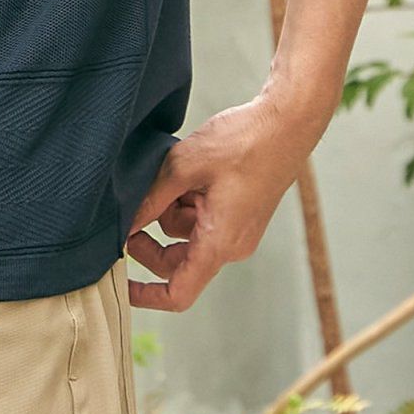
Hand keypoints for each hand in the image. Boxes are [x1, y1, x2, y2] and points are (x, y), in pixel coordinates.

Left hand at [127, 92, 323, 311]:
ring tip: (179, 176)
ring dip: (172, 213)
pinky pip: (203, 223)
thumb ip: (149, 201)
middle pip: (175, 263)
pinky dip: (190, 204)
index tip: (122, 284)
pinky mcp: (240, 217)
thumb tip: (122, 226)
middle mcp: (231, 246)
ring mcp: (238, 232)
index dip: (145, 296)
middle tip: (133, 214)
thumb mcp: (183, 166)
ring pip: (187, 238)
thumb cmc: (246, 140)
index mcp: (219, 244)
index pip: (177, 294)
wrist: (291, 117)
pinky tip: (195, 174)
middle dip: (150, 242)